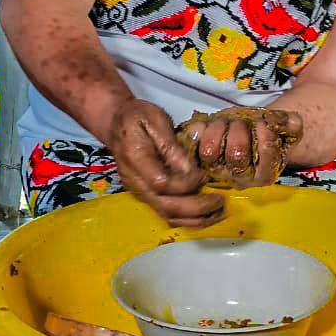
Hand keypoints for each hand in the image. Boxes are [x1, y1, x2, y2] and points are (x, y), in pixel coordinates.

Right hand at [105, 98, 222, 227]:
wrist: (116, 124)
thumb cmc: (137, 117)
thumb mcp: (155, 119)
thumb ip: (172, 146)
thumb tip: (190, 170)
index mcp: (135, 159)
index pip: (162, 183)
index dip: (187, 184)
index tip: (204, 176)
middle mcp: (134, 181)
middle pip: (166, 206)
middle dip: (196, 208)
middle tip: (219, 201)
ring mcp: (138, 191)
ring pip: (166, 214)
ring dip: (194, 218)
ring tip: (216, 211)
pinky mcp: (144, 195)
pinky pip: (165, 212)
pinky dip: (186, 217)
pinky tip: (204, 212)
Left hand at [175, 107, 302, 188]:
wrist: (247, 134)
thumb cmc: (263, 132)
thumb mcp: (281, 126)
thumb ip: (290, 123)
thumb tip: (290, 122)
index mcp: (264, 173)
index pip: (265, 155)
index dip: (264, 135)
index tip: (262, 123)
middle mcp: (240, 178)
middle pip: (236, 154)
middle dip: (240, 130)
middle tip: (241, 121)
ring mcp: (218, 171)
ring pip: (212, 152)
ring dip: (220, 128)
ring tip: (227, 120)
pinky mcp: (200, 161)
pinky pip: (194, 147)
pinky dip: (198, 130)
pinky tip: (204, 123)